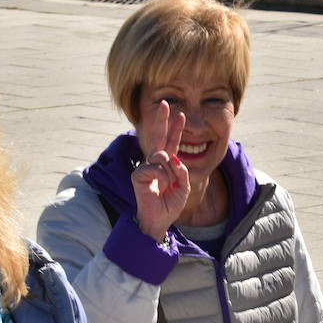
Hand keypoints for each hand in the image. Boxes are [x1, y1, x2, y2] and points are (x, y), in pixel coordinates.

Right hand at [130, 100, 190, 242]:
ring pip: (162, 157)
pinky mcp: (138, 174)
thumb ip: (182, 170)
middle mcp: (155, 162)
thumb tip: (171, 156)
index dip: (176, 129)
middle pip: (158, 137)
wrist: (159, 220)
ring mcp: (145, 167)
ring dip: (170, 173)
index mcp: (166, 164)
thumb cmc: (170, 205)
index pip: (172, 143)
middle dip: (162, 119)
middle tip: (164, 102)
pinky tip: (158, 187)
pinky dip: (162, 178)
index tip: (181, 115)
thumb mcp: (184, 187)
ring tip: (166, 186)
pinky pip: (156, 168)